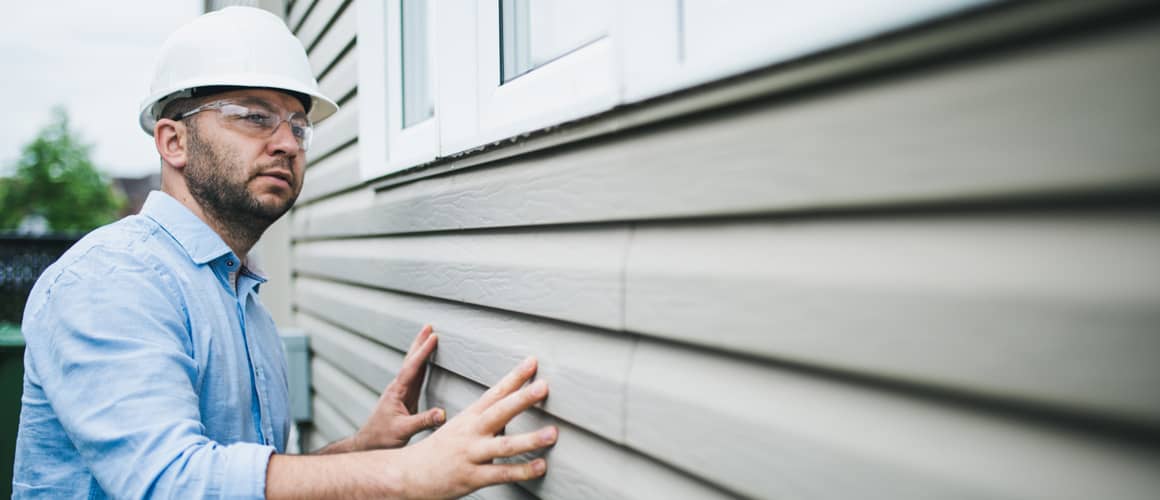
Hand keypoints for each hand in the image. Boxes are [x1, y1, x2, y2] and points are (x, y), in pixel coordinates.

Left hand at [353, 325, 444, 450]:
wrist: (368, 443)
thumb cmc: (382, 438)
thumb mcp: (403, 431)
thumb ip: (423, 421)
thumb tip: (443, 414)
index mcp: (397, 392)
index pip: (412, 368)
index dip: (423, 352)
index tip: (433, 337)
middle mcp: (398, 388)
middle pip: (410, 361)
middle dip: (419, 343)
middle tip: (428, 327)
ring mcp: (401, 392)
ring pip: (412, 367)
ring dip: (420, 351)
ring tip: (428, 337)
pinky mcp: (404, 398)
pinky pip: (415, 376)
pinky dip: (421, 365)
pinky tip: (425, 362)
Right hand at [393, 356, 556, 498]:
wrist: (408, 473)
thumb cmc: (440, 449)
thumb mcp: (461, 426)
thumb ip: (489, 418)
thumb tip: (514, 407)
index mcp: (470, 417)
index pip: (495, 393)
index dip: (514, 377)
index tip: (532, 362)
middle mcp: (471, 432)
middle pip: (499, 412)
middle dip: (522, 398)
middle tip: (544, 386)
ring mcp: (471, 454)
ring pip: (504, 445)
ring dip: (530, 439)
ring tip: (553, 433)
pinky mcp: (472, 477)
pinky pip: (501, 474)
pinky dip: (522, 471)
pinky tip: (541, 466)